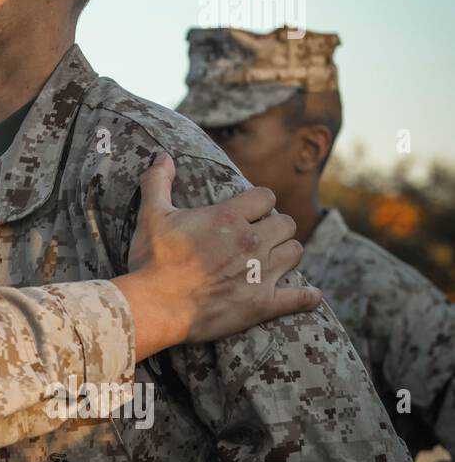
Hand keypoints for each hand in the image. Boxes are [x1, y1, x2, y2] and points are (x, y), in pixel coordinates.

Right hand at [114, 154, 320, 357]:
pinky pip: (300, 297)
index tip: (250, 209)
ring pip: (295, 252)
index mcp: (228, 218)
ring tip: (274, 257)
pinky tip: (310, 294)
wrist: (154, 305)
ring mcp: (260, 274)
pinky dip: (306, 296)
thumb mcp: (151, 215)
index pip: (265, 196)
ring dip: (286, 252)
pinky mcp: (263, 304)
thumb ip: (158, 181)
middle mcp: (252, 242)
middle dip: (275, 226)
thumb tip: (163, 156)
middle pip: (286, 223)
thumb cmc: (152, 260)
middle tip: (262, 234)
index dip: (259, 201)